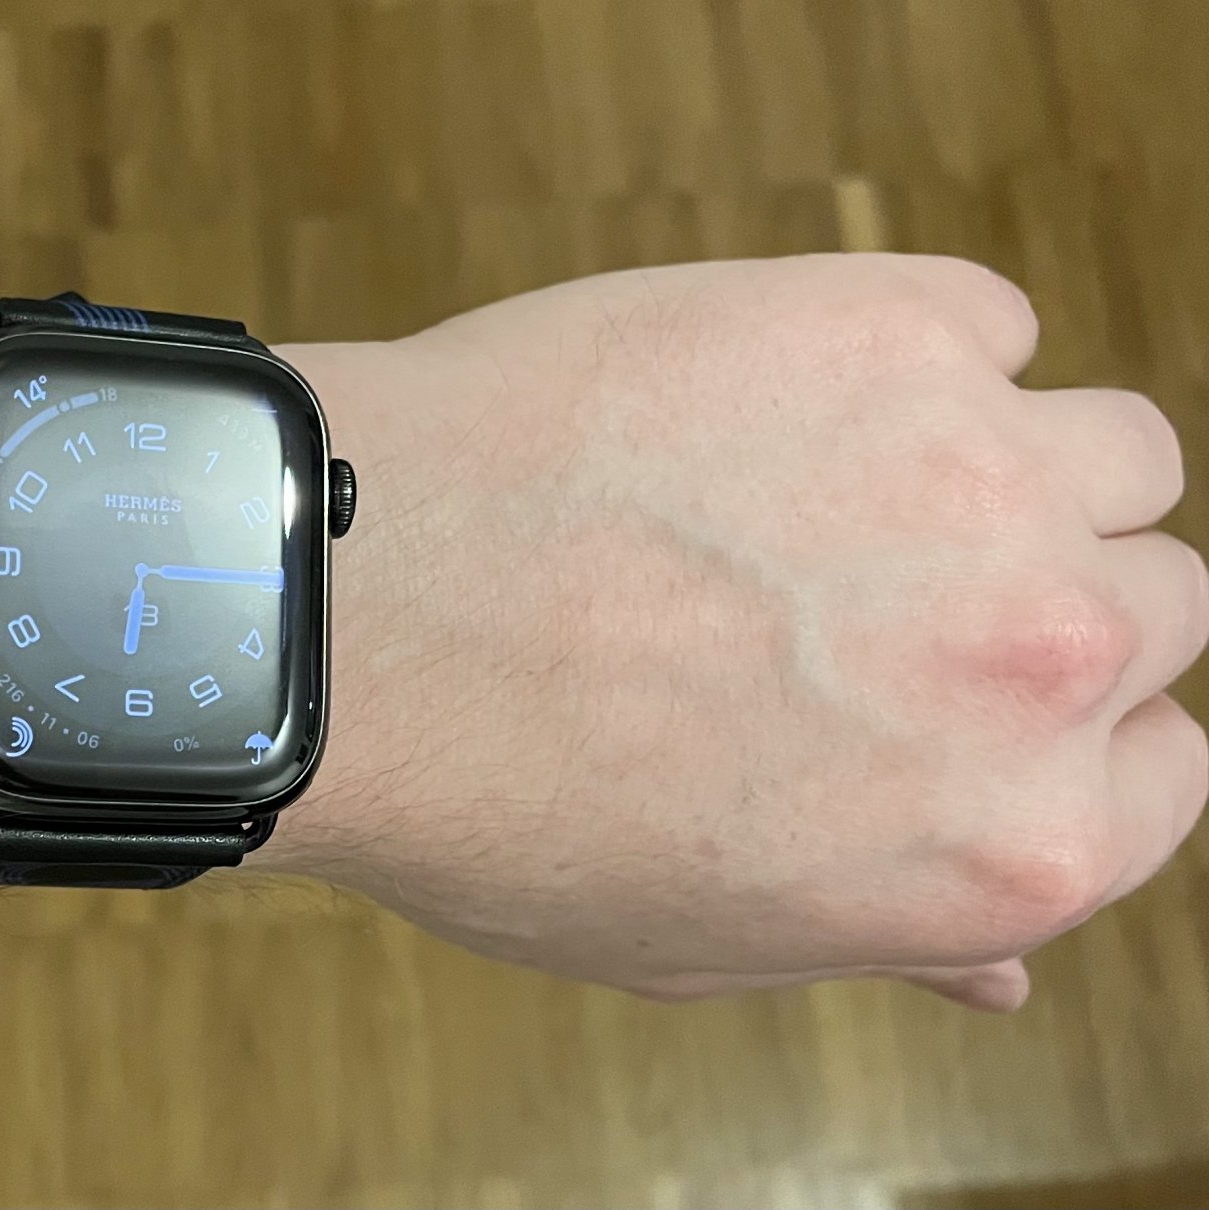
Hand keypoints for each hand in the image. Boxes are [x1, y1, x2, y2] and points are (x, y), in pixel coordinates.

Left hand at [272, 254, 1207, 1010]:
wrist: (354, 618)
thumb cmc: (494, 802)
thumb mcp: (701, 940)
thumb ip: (890, 935)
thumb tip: (1005, 968)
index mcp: (1018, 843)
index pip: (1165, 769)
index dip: (1068, 735)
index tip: (967, 702)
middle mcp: (1046, 660)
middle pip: (1155, 600)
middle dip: (1039, 604)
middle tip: (876, 594)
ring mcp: (981, 473)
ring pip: (1110, 449)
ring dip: (1009, 468)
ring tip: (839, 487)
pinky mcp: (887, 323)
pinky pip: (984, 322)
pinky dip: (916, 352)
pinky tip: (776, 398)